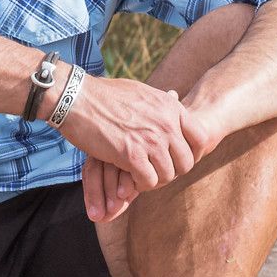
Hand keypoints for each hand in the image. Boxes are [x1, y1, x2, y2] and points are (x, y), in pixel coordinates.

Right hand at [79, 91, 224, 221]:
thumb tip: (175, 98)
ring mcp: (150, 139)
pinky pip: (148, 181)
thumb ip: (161, 104)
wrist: (76, 97)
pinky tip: (127, 178)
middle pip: (186, 162)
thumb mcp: (142, 92)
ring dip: (154, 180)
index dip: (191, 154)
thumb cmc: (103, 95)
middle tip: (155, 171)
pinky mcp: (131, 155)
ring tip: (139, 176)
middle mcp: (166, 123)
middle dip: (172, 171)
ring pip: (168, 175)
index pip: (200, 138)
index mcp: (171, 106)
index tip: (176, 159)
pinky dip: (139, 185)